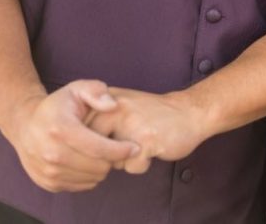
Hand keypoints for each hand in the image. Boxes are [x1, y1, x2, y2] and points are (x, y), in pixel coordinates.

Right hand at [3, 80, 138, 191]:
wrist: (26, 125)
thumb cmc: (59, 105)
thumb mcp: (77, 88)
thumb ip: (97, 92)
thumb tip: (113, 105)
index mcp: (60, 129)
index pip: (98, 148)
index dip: (121, 150)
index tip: (135, 147)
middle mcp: (51, 153)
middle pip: (96, 166)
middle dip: (113, 159)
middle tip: (118, 149)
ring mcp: (47, 171)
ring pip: (90, 178)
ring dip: (102, 168)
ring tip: (103, 153)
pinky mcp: (47, 183)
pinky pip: (80, 186)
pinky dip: (90, 176)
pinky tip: (90, 161)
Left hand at [89, 88, 209, 174]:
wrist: (191, 112)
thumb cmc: (154, 113)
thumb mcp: (123, 104)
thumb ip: (99, 116)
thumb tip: (74, 142)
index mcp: (110, 100)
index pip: (80, 131)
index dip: (93, 143)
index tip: (113, 136)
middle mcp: (118, 109)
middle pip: (93, 148)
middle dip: (107, 154)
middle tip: (128, 142)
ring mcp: (133, 125)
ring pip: (110, 159)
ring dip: (123, 160)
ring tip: (140, 144)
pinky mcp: (147, 141)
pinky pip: (131, 166)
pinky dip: (141, 165)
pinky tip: (152, 150)